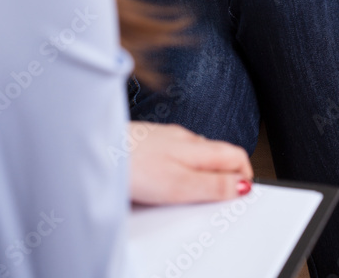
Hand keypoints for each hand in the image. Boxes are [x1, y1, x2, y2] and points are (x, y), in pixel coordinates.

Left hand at [130, 122, 253, 203]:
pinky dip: (179, 170)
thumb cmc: (132, 164)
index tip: (242, 196)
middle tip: (221, 200)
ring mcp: (165, 139)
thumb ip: (212, 184)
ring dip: (202, 173)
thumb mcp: (179, 184)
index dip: (244, 175)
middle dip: (225, 176)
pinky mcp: (148, 143)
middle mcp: (184, 138)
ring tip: (195, 196)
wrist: (94, 149)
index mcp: (197, 147)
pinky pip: (173, 156)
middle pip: (218, 155)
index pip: (237, 154)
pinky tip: (165, 184)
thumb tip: (242, 185)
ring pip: (195, 155)